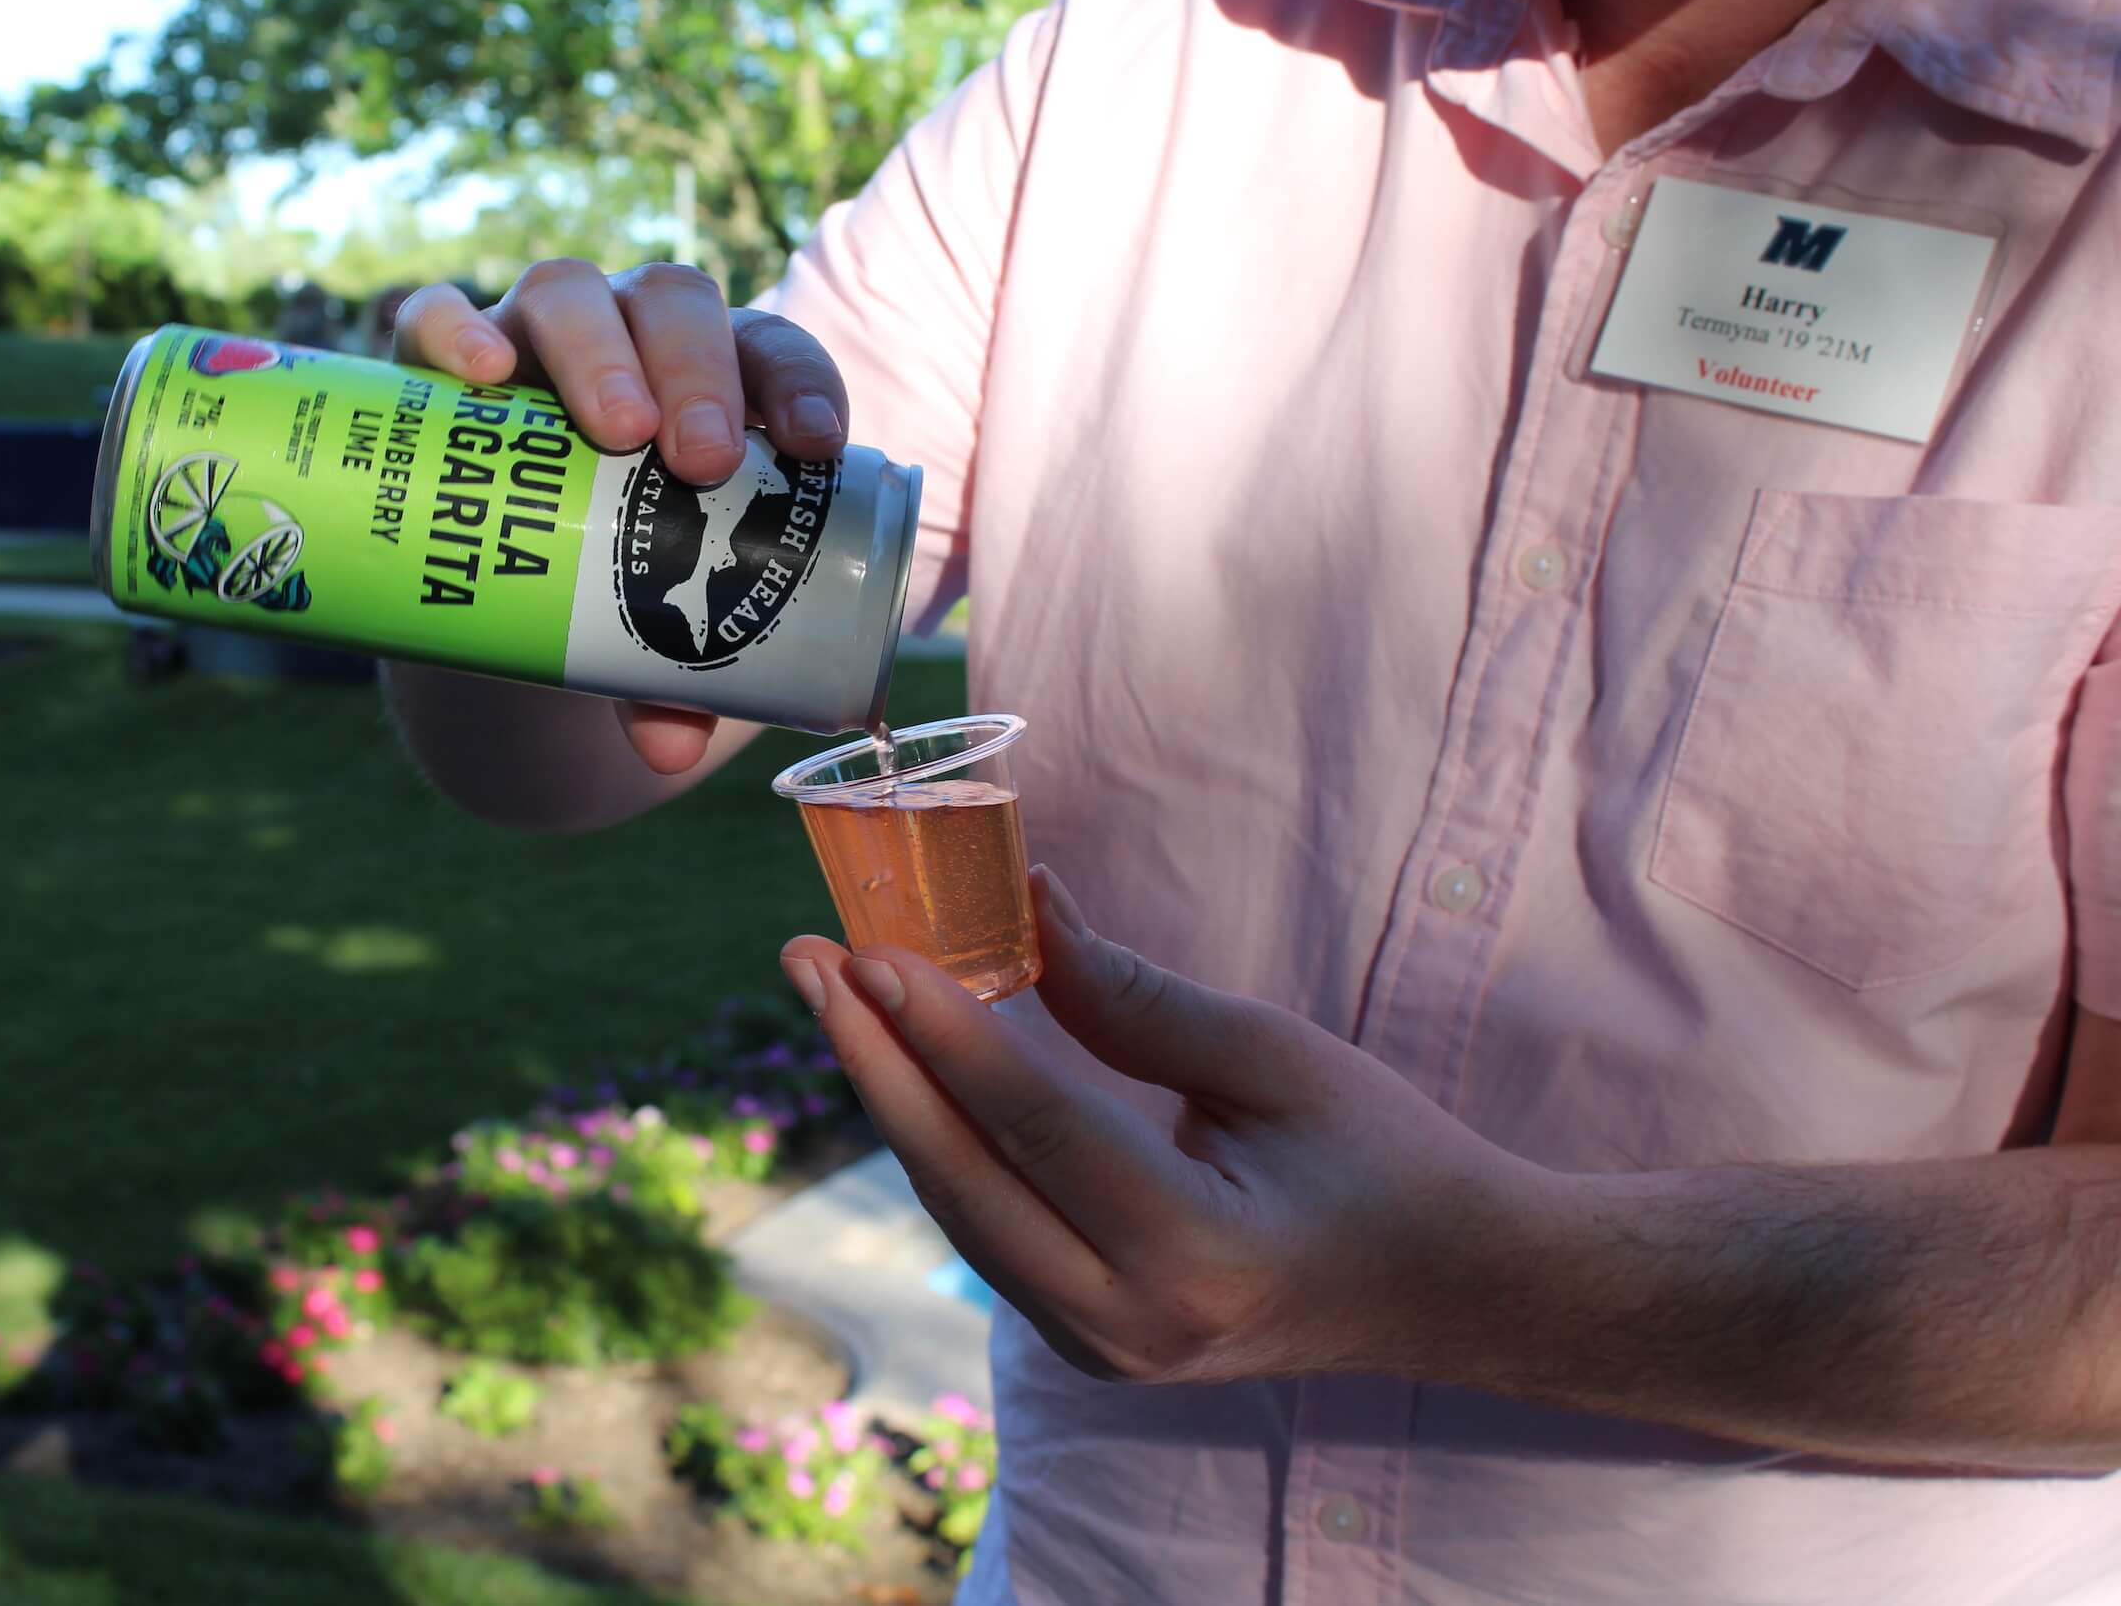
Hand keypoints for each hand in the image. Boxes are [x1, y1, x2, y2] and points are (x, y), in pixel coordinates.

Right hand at [391, 262, 850, 772]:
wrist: (494, 572)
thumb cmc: (607, 581)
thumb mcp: (645, 625)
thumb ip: (666, 679)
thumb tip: (671, 752)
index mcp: (715, 380)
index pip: (774, 351)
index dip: (802, 385)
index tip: (819, 448)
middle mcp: (630, 336)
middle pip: (674, 306)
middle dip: (698, 373)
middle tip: (703, 460)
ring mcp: (534, 334)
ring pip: (570, 294)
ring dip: (599, 352)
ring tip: (616, 430)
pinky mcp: (439, 356)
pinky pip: (435, 318)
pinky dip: (456, 329)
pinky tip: (480, 372)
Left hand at [777, 870, 1556, 1385]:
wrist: (1450, 1289)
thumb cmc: (1382, 1157)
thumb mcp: (1275, 1059)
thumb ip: (1139, 1000)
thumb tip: (1023, 906)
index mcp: (1196, 1257)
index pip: (1035, 1126)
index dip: (941, 1032)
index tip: (865, 947)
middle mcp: (1130, 1326)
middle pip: (961, 1181)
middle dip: (873, 1061)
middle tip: (806, 956)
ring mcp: (1100, 1349)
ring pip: (957, 1209)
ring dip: (891, 1096)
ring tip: (832, 991)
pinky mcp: (1085, 1339)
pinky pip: (984, 1227)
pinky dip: (938, 1139)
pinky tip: (897, 1060)